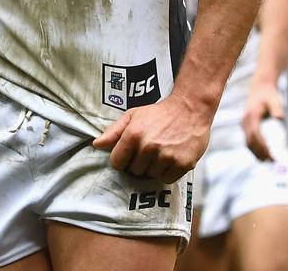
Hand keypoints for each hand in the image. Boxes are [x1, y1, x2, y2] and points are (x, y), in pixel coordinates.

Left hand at [92, 92, 209, 182]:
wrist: (190, 108)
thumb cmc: (159, 113)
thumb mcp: (134, 115)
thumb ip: (114, 131)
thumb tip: (96, 144)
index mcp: (134, 134)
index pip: (117, 162)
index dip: (122, 158)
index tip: (130, 152)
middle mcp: (149, 147)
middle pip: (134, 171)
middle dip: (139, 162)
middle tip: (149, 149)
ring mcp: (166, 157)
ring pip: (150, 176)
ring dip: (153, 167)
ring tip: (160, 152)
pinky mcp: (182, 164)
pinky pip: (166, 179)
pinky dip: (167, 172)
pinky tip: (170, 157)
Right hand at [242, 78, 283, 161]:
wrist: (260, 87)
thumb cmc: (269, 94)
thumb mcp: (274, 99)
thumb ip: (277, 108)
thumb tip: (280, 118)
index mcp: (252, 115)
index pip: (255, 135)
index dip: (262, 146)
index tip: (271, 155)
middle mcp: (246, 120)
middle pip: (250, 141)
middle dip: (260, 153)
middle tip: (272, 161)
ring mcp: (244, 123)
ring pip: (248, 142)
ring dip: (256, 153)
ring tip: (269, 161)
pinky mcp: (245, 125)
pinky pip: (248, 140)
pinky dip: (254, 149)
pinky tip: (263, 154)